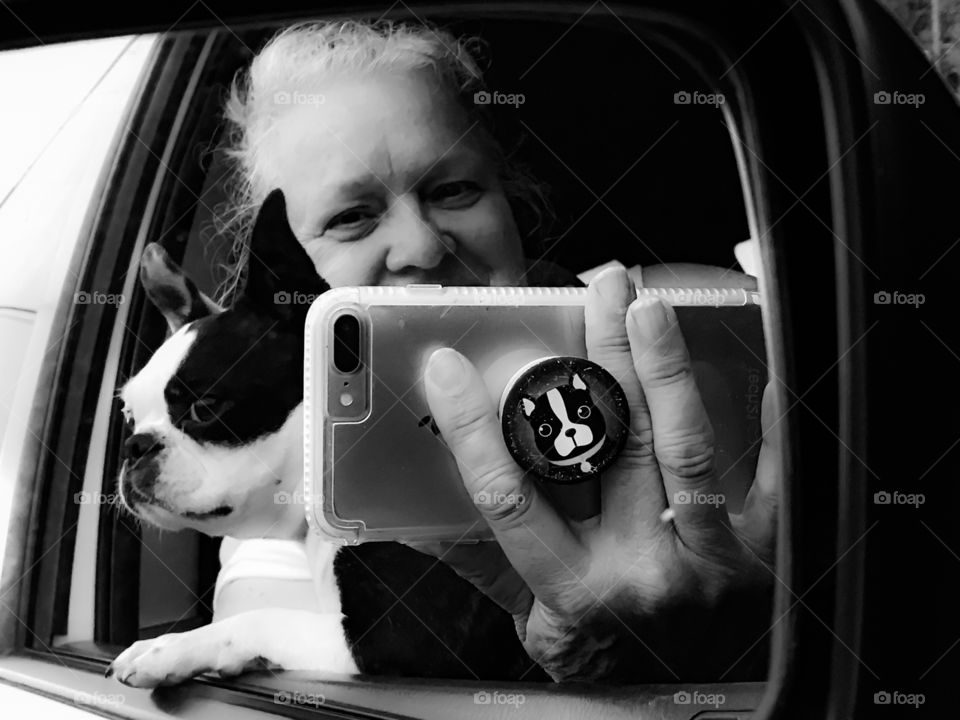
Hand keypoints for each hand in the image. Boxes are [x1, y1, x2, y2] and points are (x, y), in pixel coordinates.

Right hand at [411, 266, 778, 681]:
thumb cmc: (609, 666)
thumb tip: (421, 519)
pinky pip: (770, 481)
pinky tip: (759, 373)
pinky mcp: (760, 555)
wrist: (689, 713)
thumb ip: (486, 569)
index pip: (509, 496)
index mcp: (572, 587)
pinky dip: (769, 424)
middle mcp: (639, 568)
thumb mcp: (535, 627)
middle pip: (609, 446)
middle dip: (599, 358)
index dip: (473, 428)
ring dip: (663, 368)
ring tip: (650, 309)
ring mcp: (705, 559)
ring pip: (682, 447)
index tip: (447, 369)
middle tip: (595, 293)